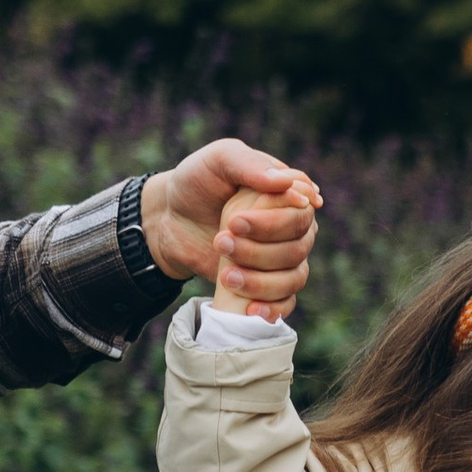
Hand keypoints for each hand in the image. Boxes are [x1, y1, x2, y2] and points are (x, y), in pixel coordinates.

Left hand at [141, 141, 320, 312]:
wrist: (169, 219)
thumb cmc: (196, 183)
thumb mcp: (217, 160)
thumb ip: (249, 165)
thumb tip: (286, 183)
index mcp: (288, 192)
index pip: (302, 211)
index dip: (273, 222)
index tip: (235, 223)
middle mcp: (293, 225)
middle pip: (298, 246)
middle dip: (258, 250)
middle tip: (220, 241)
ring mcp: (283, 257)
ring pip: (294, 276)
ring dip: (261, 280)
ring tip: (226, 275)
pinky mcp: (268, 283)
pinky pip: (287, 302)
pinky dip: (274, 308)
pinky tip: (253, 311)